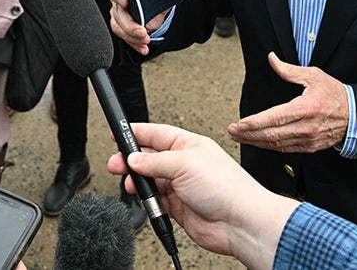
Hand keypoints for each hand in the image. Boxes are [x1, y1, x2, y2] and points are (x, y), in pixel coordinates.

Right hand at [107, 0, 203, 56]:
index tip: (126, 1)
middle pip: (117, 12)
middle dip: (128, 25)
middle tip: (143, 33)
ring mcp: (121, 12)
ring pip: (118, 26)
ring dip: (130, 37)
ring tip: (145, 43)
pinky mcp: (124, 25)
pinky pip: (124, 35)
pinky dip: (134, 43)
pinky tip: (144, 49)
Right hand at [107, 122, 297, 267]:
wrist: (240, 223)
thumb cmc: (226, 187)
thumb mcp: (184, 163)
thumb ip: (155, 161)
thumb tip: (134, 159)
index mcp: (188, 145)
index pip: (156, 134)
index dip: (136, 133)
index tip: (117, 134)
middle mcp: (184, 164)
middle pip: (149, 158)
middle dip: (131, 160)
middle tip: (116, 164)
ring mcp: (181, 186)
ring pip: (150, 180)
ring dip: (138, 182)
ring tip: (131, 185)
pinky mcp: (179, 206)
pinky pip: (156, 201)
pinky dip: (148, 201)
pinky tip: (147, 200)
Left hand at [227, 52, 349, 152]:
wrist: (355, 115)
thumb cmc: (334, 94)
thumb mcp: (314, 76)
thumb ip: (289, 70)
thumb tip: (272, 58)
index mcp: (307, 108)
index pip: (276, 117)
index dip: (256, 122)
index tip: (240, 123)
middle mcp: (307, 127)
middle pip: (272, 134)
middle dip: (249, 134)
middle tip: (232, 131)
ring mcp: (308, 140)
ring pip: (276, 144)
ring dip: (255, 141)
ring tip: (239, 136)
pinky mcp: (309, 147)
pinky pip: (284, 149)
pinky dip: (268, 146)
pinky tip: (257, 141)